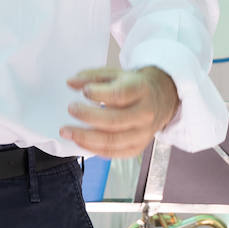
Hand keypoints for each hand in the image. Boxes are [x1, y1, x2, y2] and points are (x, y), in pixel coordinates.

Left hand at [61, 66, 178, 157]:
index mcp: (141, 91)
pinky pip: (114, 153)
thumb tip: (71, 82)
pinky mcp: (137, 148)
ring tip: (67, 131)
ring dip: (86, 138)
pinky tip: (80, 142)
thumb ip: (92, 76)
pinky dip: (94, 149)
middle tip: (70, 109)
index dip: (99, 94)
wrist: (161, 99)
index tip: (84, 90)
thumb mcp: (116, 73)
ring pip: (113, 140)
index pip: (120, 95)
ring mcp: (142, 134)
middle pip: (115, 120)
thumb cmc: (134, 86)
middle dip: (88, 116)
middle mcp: (144, 114)